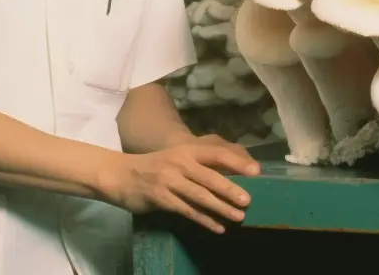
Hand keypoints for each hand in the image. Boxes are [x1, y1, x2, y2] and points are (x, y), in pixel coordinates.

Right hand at [102, 137, 259, 233]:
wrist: (122, 174)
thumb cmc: (156, 166)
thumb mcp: (177, 158)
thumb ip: (199, 164)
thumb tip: (231, 173)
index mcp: (186, 150)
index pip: (216, 153)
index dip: (236, 162)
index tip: (256, 172)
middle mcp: (179, 162)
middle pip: (209, 176)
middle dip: (230, 189)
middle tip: (248, 200)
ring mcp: (169, 180)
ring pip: (200, 196)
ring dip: (221, 208)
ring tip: (238, 217)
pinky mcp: (161, 198)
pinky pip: (187, 211)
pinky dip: (204, 220)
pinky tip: (218, 228)